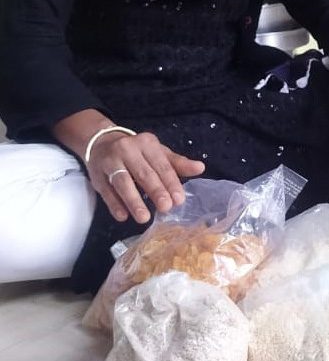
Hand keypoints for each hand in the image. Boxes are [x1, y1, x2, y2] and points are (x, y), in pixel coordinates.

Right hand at [86, 131, 204, 223]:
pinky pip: (106, 191)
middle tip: (165, 208)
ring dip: (133, 201)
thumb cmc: (137, 152)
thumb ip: (178, 163)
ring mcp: (109, 161)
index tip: (179, 200)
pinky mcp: (96, 174)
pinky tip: (122, 216)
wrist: (101, 142)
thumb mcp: (158, 153)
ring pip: (122, 182)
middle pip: (143, 174)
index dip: (171, 183)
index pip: (162, 165)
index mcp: (147, 144)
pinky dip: (114, 204)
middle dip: (155, 192)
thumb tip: (200, 168)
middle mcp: (127, 150)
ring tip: (144, 218)